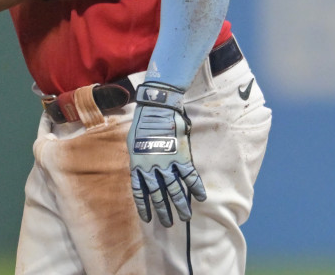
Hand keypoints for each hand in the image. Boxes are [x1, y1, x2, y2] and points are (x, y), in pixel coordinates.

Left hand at [128, 82, 206, 225]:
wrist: (156, 110)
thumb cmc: (141, 123)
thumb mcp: (133, 143)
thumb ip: (138, 158)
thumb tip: (140, 167)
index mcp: (137, 165)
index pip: (139, 192)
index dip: (144, 206)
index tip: (148, 219)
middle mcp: (152, 168)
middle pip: (158, 195)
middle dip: (164, 211)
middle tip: (168, 224)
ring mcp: (167, 164)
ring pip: (175, 190)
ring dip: (181, 205)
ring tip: (186, 217)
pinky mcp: (181, 157)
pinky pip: (190, 176)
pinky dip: (196, 188)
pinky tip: (201, 198)